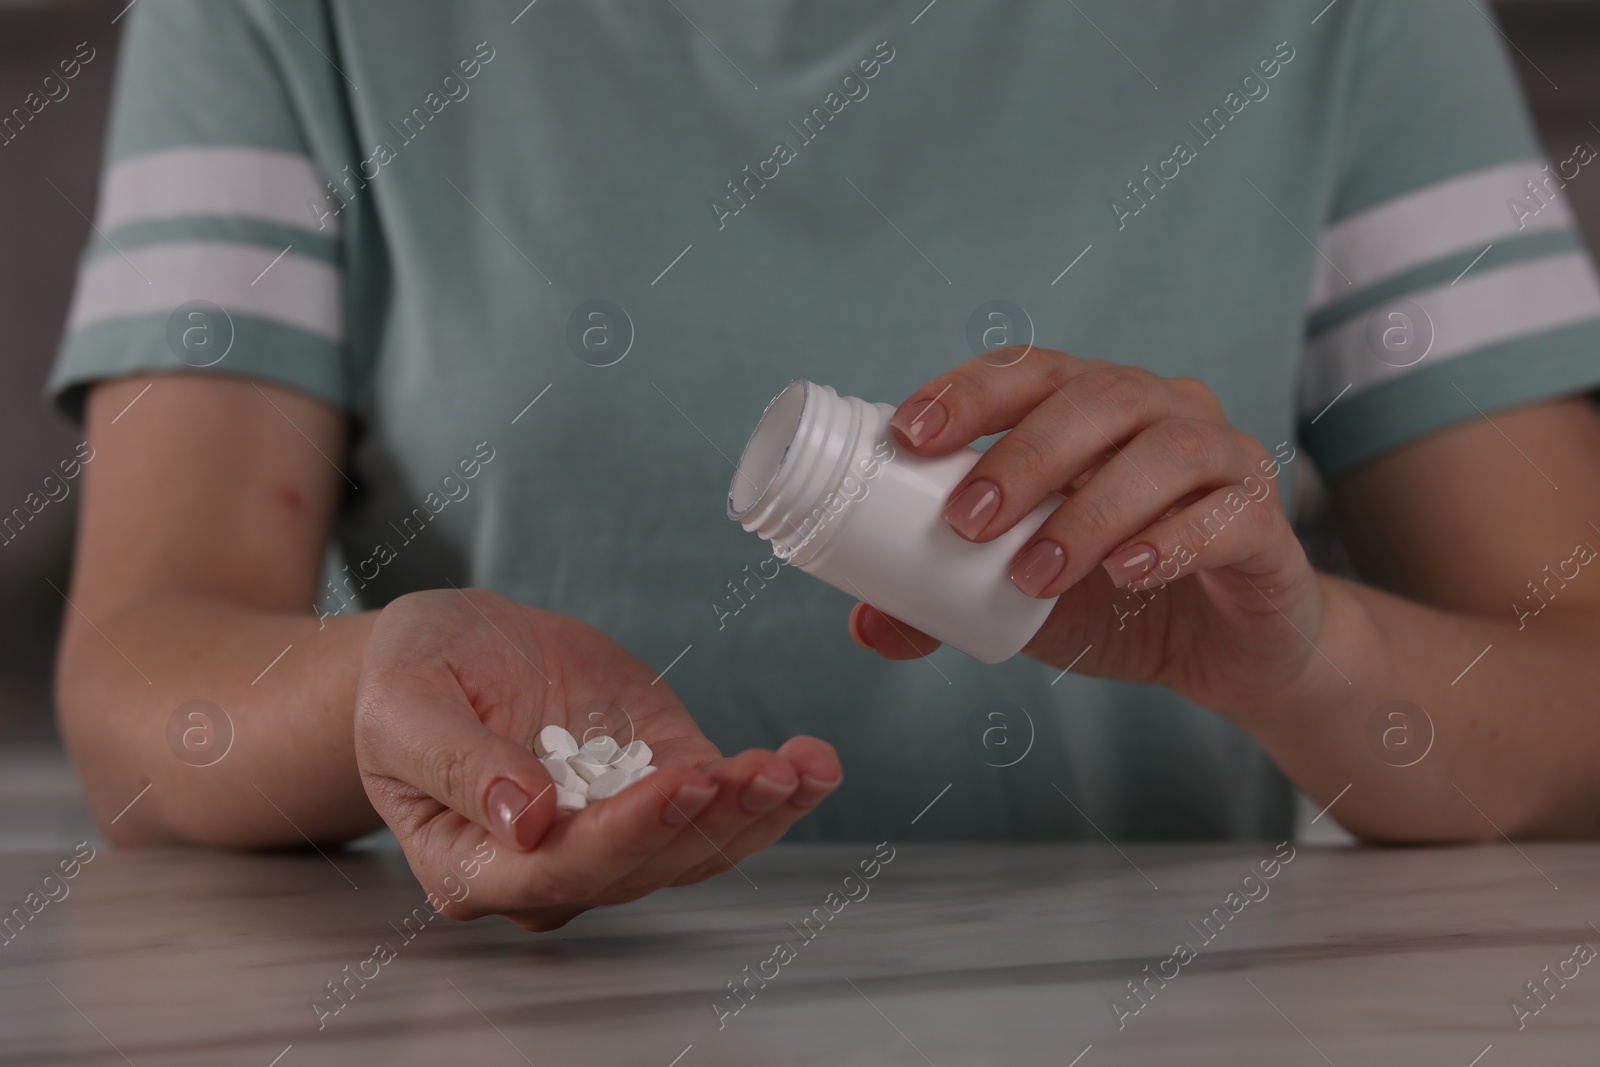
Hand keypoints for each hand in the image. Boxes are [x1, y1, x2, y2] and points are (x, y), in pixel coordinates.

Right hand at [355, 589, 839, 930]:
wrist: (454, 647)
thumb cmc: (412, 677)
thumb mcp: (403, 704)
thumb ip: (455, 765)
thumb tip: (524, 820)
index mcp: (474, 865)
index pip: (561, 868)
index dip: (628, 833)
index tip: (680, 784)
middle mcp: (551, 869)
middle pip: (643, 866)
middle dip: (710, 821)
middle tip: (760, 773)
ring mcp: (613, 832)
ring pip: (696, 848)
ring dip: (756, 813)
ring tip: (801, 769)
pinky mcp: (660, 786)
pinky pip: (721, 805)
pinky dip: (773, 790)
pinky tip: (813, 764)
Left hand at [847, 348, 1329, 717]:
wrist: (1228, 651)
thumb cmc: (1114, 598)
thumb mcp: (1019, 602)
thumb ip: (946, 604)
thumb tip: (864, 624)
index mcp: (1092, 409)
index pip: (1028, 372)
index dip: (969, 393)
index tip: (910, 436)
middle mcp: (1163, 412)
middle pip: (1098, 395)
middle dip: (1023, 454)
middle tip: (965, 522)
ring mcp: (1225, 461)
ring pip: (1165, 449)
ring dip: (1089, 509)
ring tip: (1032, 575)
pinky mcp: (1268, 524)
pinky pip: (1229, 513)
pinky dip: (1173, 539)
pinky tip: (1126, 573)